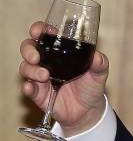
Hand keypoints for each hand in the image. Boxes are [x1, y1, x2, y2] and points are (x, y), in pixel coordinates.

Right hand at [19, 21, 108, 136]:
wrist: (89, 111)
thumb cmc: (91, 86)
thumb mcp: (99, 73)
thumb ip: (100, 63)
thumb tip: (97, 56)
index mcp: (60, 52)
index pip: (44, 35)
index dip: (38, 30)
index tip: (39, 31)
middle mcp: (46, 62)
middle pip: (28, 48)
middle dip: (28, 50)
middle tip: (35, 57)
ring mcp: (40, 77)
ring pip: (25, 67)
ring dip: (31, 70)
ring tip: (45, 75)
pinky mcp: (38, 93)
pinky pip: (27, 88)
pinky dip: (27, 87)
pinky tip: (30, 87)